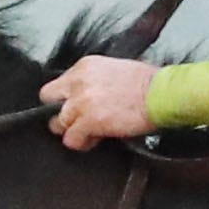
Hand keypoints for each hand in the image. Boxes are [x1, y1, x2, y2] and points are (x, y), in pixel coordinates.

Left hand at [40, 55, 156, 147]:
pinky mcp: (90, 121)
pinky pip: (71, 139)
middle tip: (76, 121)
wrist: (161, 94)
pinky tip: (95, 139)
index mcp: (85, 66)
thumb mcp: (115, 70)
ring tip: (91, 132)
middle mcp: (79, 81)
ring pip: (58, 122)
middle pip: (48, 100)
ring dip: (73, 130)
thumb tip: (87, 95)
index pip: (58, 84)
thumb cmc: (148, 83)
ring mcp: (82, 101)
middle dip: (59, 113)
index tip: (76, 107)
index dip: (65, 99)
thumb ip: (94, 80)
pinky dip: (81, 143)